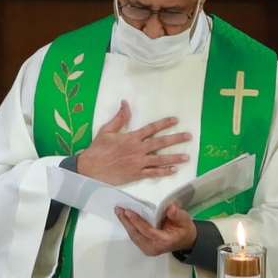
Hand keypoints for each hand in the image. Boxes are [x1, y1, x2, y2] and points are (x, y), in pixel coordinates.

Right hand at [76, 101, 191, 185]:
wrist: (89, 169)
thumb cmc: (96, 150)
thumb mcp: (106, 131)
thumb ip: (119, 118)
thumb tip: (125, 103)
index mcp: (131, 138)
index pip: (152, 128)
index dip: (164, 123)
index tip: (175, 120)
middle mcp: (137, 149)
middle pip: (161, 143)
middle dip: (176, 139)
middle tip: (188, 137)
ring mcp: (138, 163)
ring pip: (160, 159)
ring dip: (174, 158)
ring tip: (186, 157)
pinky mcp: (135, 174)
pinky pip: (153, 173)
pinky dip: (163, 172)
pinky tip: (173, 170)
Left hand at [117, 202, 196, 256]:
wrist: (185, 241)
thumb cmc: (184, 230)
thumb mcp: (185, 220)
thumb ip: (177, 215)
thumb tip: (171, 208)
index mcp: (165, 241)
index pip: (148, 231)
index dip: (137, 221)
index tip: (128, 212)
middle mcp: (155, 247)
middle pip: (136, 234)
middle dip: (126, 221)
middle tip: (119, 210)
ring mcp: (148, 249)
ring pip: (133, 236)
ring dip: (125, 224)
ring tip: (119, 212)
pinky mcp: (145, 248)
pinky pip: (134, 237)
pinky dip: (129, 227)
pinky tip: (125, 219)